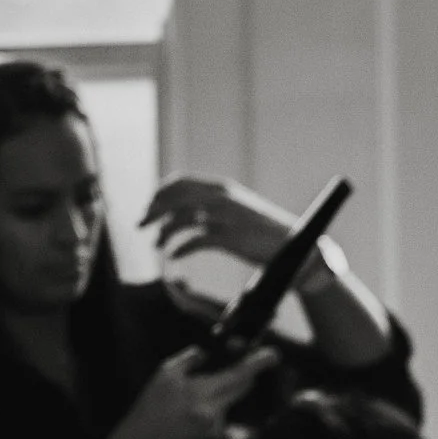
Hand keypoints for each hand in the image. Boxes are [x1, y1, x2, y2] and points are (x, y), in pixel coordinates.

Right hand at [107, 345, 277, 438]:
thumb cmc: (149, 408)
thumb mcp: (164, 375)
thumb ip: (190, 360)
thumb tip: (208, 352)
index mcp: (200, 391)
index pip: (238, 375)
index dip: (258, 364)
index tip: (274, 355)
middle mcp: (213, 411)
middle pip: (242, 388)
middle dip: (241, 378)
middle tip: (223, 376)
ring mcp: (216, 429)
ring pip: (231, 405)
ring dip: (220, 401)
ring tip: (188, 410)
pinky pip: (224, 423)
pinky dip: (214, 418)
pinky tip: (191, 424)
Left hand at [144, 173, 327, 273]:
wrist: (297, 248)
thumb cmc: (264, 232)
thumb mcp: (238, 211)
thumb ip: (213, 207)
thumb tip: (184, 211)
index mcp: (223, 188)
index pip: (180, 183)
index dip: (159, 193)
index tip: (148, 208)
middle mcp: (222, 199)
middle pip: (175, 198)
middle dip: (152, 211)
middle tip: (140, 225)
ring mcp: (227, 218)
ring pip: (181, 219)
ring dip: (163, 232)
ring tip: (157, 245)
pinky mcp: (232, 239)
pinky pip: (196, 240)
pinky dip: (181, 248)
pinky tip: (174, 255)